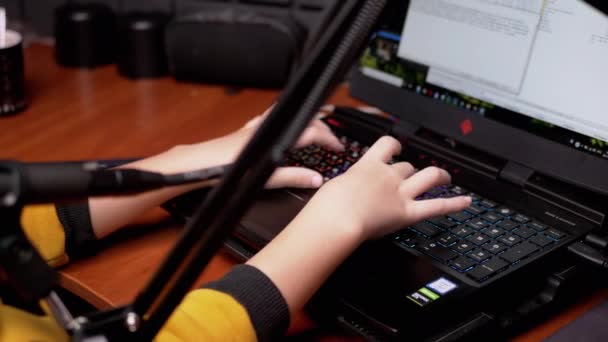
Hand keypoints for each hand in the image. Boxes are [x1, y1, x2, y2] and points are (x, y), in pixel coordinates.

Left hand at [134, 109, 343, 188]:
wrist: (192, 164)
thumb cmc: (221, 170)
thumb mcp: (262, 177)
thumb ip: (290, 177)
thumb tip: (315, 180)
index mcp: (274, 135)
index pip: (311, 131)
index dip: (329, 138)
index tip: (339, 148)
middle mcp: (265, 127)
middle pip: (301, 118)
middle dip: (321, 126)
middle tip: (332, 140)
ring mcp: (253, 128)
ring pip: (286, 115)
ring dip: (302, 120)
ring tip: (314, 127)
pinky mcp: (243, 132)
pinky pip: (269, 120)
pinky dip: (283, 122)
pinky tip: (279, 128)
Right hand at [300, 136, 471, 240]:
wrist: (336, 218)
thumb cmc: (329, 205)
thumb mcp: (334, 186)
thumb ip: (348, 185)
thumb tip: (346, 191)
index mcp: (368, 165)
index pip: (387, 145)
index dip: (395, 146)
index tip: (396, 148)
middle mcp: (387, 175)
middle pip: (406, 166)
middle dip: (410, 171)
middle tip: (412, 176)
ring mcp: (400, 193)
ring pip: (427, 176)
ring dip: (439, 175)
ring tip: (445, 178)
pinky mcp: (407, 212)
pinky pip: (436, 206)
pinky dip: (454, 204)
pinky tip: (465, 201)